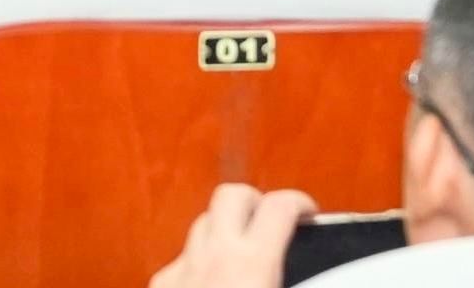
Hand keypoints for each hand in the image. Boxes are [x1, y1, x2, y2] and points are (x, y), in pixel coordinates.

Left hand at [147, 183, 311, 287]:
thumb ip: (293, 274)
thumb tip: (312, 274)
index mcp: (252, 263)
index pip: (278, 205)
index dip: (298, 201)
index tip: (308, 211)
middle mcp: (213, 255)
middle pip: (231, 194)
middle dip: (254, 201)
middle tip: (272, 221)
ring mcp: (182, 265)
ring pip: (203, 223)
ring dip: (225, 229)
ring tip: (245, 253)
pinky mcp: (162, 280)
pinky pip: (183, 255)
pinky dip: (201, 260)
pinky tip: (213, 280)